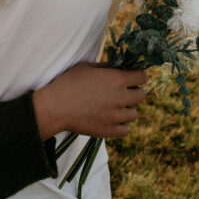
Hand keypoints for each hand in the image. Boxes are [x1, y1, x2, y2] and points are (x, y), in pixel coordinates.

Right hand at [32, 62, 147, 139]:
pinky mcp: (110, 131)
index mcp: (116, 79)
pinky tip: (110, 119)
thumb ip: (105, 67)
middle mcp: (120, 97)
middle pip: (142, 95)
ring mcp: (116, 116)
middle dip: (134, 92)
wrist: (56, 107)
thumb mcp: (86, 67)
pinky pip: (125, 130)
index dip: (138, 76)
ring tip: (114, 107)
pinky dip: (120, 125)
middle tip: (122, 92)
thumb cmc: (69, 82)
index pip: (142, 77)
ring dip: (127, 109)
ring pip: (134, 114)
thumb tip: (117, 67)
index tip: (132, 77)